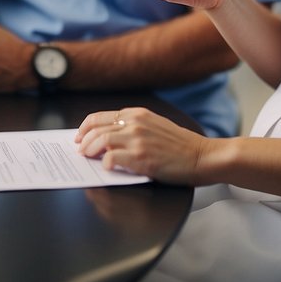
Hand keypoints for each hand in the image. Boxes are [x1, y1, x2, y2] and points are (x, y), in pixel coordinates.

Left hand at [75, 107, 207, 183]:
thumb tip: (108, 137)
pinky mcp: (141, 158)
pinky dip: (106, 164)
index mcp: (137, 113)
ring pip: (100, 141)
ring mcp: (138, 140)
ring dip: (90, 151)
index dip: (85, 127)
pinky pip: (112, 160)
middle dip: (83, 141)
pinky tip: (108, 168)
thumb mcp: (155, 125)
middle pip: (96, 128)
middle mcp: (135, 123)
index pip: (100, 117)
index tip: (80, 137)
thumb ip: (133, 127)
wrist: (201, 155)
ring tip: (89, 159)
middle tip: (81, 151)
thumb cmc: (181, 144)